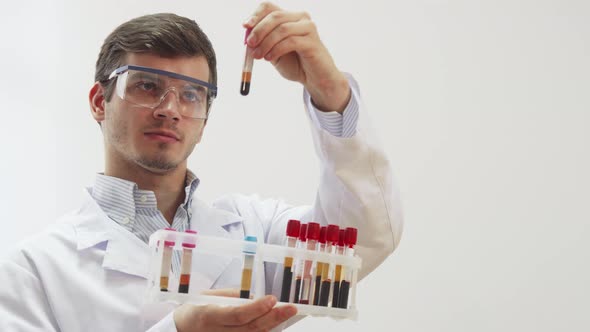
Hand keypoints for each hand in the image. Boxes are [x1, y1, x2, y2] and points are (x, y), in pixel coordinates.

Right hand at [173, 295, 296, 331]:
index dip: (257, 308)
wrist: (179, 329)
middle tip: (290, 308)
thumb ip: (232, 297)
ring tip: (286, 315)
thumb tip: (256, 297)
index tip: (272, 299)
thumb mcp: (208, 297)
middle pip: (250, 329)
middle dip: (273, 318)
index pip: (238, 314)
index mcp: (209, 315)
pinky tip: (274, 326)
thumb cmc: (195, 310)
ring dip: (271, 327)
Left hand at [243, 2, 350, 112]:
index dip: (256, 15)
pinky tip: (270, 58)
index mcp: (289, 17)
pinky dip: (276, 49)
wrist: (314, 79)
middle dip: (259, 30)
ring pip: (282, 29)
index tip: (245, 26)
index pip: (269, 7)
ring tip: (258, 56)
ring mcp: (308, 28)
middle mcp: (300, 18)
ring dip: (266, 43)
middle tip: (249, 44)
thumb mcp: (273, 51)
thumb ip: (262, 42)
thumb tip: (247, 34)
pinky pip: (290, 41)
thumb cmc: (295, 64)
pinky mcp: (313, 41)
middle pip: (275, 16)